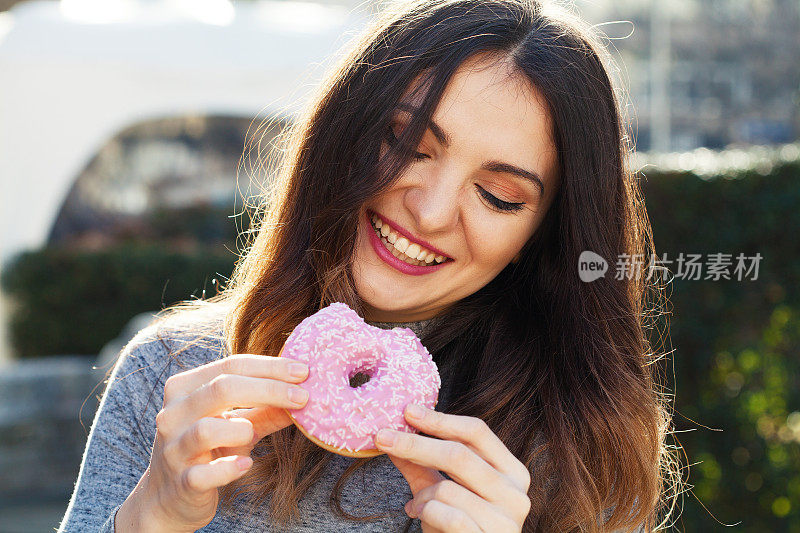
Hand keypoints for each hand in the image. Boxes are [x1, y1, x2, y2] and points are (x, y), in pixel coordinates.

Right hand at [127, 353, 309, 531]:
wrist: (170, 497)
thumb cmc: (209, 450)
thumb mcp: (238, 424)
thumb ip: (267, 408)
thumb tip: (306, 393)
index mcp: (185, 388)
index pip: (231, 366)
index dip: (270, 367)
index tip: (304, 372)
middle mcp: (174, 414)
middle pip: (222, 389)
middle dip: (269, 389)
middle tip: (303, 396)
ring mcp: (174, 449)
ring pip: (207, 429)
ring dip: (241, 428)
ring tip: (255, 432)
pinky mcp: (181, 483)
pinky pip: (204, 474)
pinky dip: (228, 468)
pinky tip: (247, 463)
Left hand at [374, 405, 530, 531]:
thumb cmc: (457, 528)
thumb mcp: (440, 490)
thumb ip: (421, 464)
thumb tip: (392, 433)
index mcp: (512, 472)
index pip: (477, 432)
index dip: (440, 420)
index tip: (408, 411)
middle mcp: (516, 494)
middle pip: (459, 454)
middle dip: (416, 444)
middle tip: (383, 437)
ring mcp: (505, 521)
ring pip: (446, 488)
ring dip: (421, 496)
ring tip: (416, 506)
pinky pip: (445, 514)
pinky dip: (426, 512)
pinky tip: (420, 516)